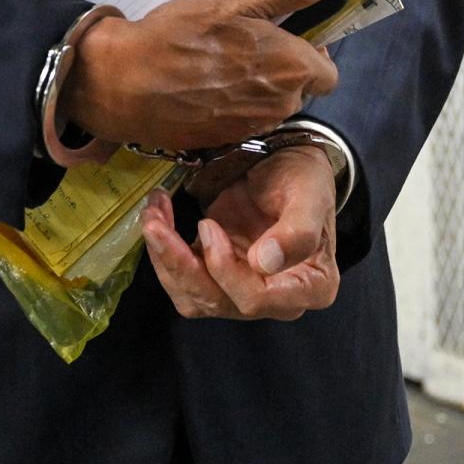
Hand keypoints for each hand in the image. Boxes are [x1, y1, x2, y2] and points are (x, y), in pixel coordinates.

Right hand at [62, 0, 350, 151]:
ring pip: (271, 103)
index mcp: (292, 69)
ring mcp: (251, 127)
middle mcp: (280, 105)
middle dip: (281, 66)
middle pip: (298, 87)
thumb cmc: (181, 35)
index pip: (327, 70)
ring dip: (256, 84)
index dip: (307, 49)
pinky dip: (231, 103)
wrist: (123, 83)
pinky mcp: (224, 141)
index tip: (279, 33)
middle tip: (242, 40)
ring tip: (218, 60)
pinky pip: (243, 119)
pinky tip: (203, 83)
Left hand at [139, 149, 340, 320]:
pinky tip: (158, 218)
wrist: (284, 162)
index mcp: (310, 286)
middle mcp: (276, 300)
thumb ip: (297, 231)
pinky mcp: (216, 276)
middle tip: (156, 220)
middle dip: (180, 263)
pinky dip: (164, 252)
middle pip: (218, 301)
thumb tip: (265, 263)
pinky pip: (182, 280)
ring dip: (165, 259)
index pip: (258, 299)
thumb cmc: (305, 177)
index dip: (226, 270)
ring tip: (152, 215)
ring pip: (194, 296)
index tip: (207, 225)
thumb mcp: (309, 194)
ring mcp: (243, 291)